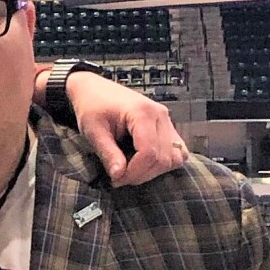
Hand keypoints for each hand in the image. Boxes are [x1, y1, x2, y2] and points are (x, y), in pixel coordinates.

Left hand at [62, 71, 189, 187]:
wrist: (94, 90)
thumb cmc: (92, 107)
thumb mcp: (93, 131)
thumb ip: (108, 154)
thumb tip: (119, 176)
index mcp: (142, 112)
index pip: (149, 153)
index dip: (134, 172)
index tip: (116, 179)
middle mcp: (160, 115)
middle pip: (163, 158)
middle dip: (142, 174)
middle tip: (119, 177)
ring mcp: (166, 120)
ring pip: (175, 157)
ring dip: (154, 171)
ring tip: (131, 170)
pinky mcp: (167, 126)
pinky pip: (177, 151)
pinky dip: (164, 163)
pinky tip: (143, 164)